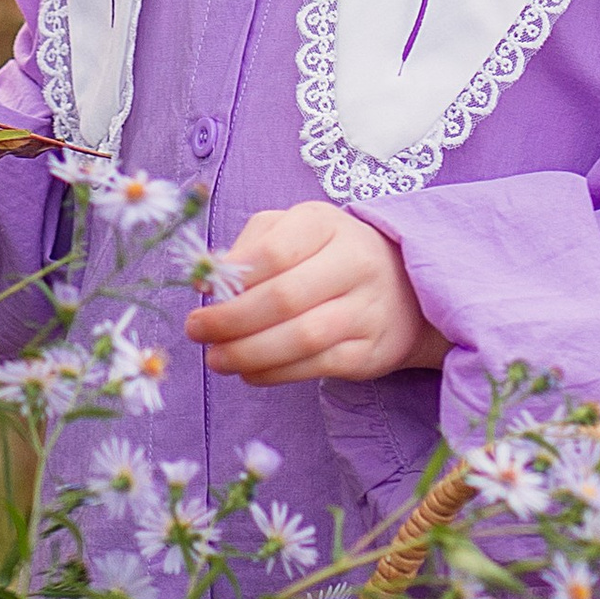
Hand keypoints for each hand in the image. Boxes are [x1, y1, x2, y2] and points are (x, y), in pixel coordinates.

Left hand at [184, 199, 448, 388]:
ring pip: (302, 338)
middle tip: (196, 331)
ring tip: (216, 359)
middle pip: (285, 298)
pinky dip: (274, 374)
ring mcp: (367, 309)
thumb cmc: (327, 254)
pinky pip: (316, 367)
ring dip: (249, 353)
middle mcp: (354, 263)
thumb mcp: (291, 231)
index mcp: (326, 224)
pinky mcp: (369, 351)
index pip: (275, 251)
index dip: (234, 278)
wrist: (403, 287)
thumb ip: (248, 249)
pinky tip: (249, 372)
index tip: (203, 295)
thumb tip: (206, 283)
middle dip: (231, 321)